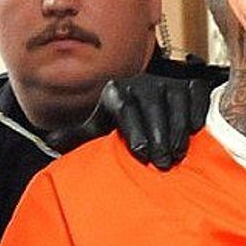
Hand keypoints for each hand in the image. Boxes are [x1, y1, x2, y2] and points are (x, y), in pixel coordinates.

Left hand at [44, 75, 211, 167]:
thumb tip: (49, 142)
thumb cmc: (120, 128)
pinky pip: (195, 95)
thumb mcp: (96, 131)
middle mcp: (142, 82)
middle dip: (157, 136)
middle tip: (161, 163)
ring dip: (177, 130)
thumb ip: (75, 137)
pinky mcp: (189, 85)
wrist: (147, 114)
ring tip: (176, 155)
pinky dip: (196, 112)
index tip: (141, 153)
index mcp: (116, 91)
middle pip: (152, 106)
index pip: (125, 106)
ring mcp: (167, 82)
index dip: (134, 130)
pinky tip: (194, 131)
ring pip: (175, 102)